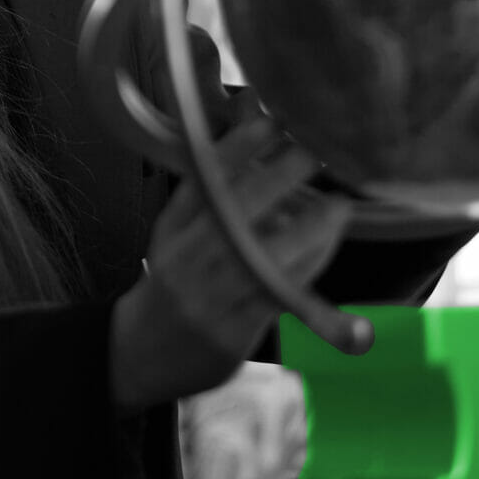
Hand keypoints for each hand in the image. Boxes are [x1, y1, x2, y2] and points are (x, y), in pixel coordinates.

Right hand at [108, 114, 351, 414]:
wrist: (141, 354)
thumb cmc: (172, 282)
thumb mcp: (176, 234)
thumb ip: (209, 191)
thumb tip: (251, 128)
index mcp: (171, 229)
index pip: (200, 181)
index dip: (235, 150)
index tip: (270, 124)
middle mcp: (186, 259)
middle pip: (232, 213)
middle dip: (276, 180)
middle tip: (314, 155)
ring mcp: (209, 297)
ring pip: (260, 257)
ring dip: (306, 229)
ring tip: (337, 205)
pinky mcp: (234, 331)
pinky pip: (276, 295)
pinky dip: (307, 269)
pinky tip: (327, 246)